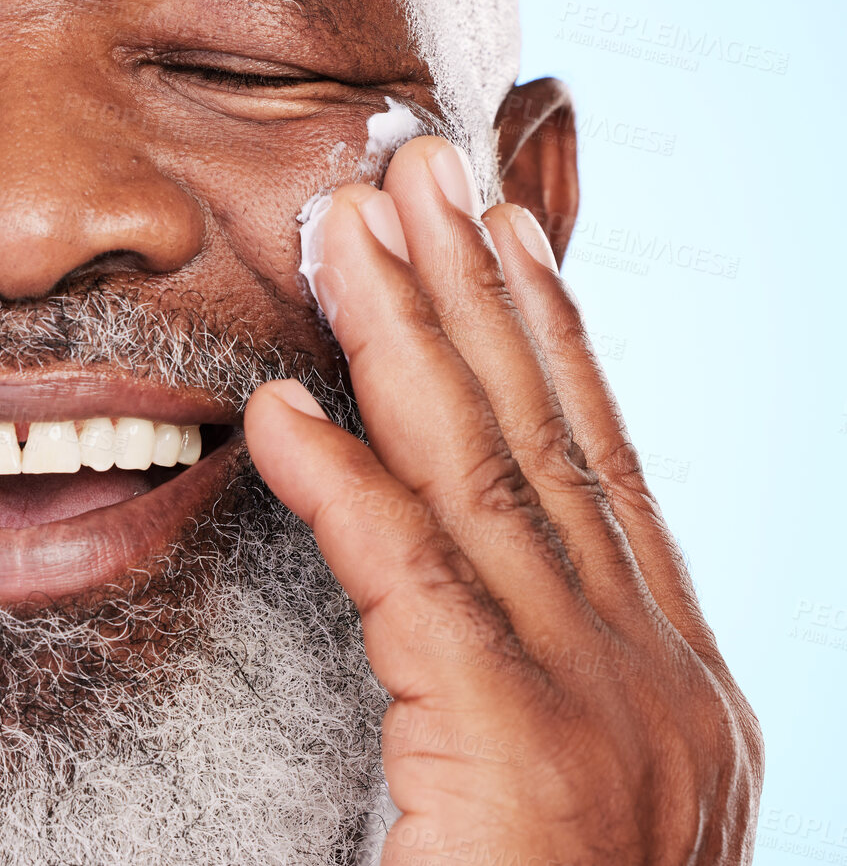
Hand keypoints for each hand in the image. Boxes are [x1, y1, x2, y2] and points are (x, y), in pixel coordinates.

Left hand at [245, 135, 761, 865]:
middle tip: (421, 167)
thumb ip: (505, 671)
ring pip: (491, 482)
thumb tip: (441, 575)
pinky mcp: (524, 763)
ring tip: (358, 227)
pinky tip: (283, 417)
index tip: (499, 227)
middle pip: (549, 438)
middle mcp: (659, 680)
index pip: (596, 463)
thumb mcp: (549, 780)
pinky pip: (419, 590)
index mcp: (665, 680)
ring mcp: (608, 719)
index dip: (545, 332)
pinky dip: (349, 491)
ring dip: (416, 341)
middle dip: (481, 291)